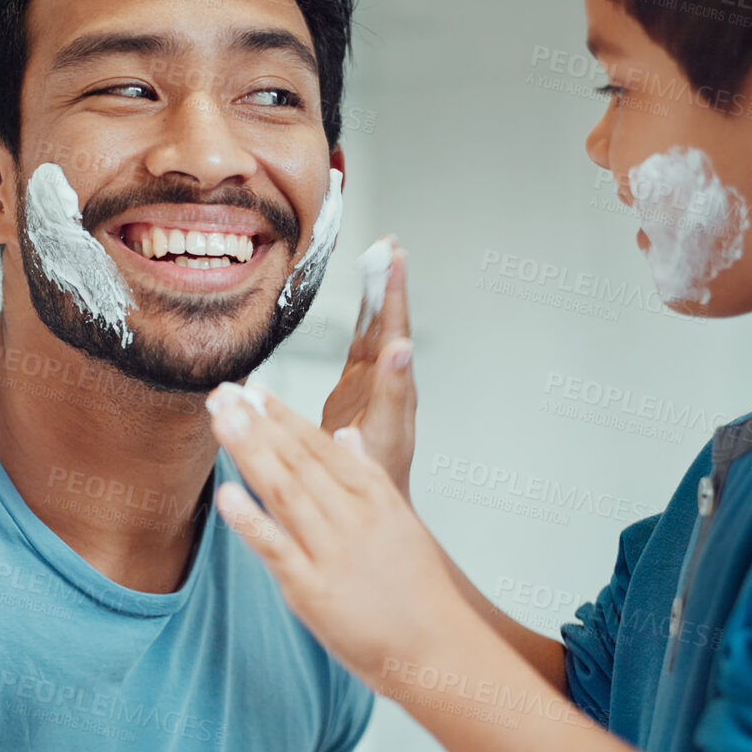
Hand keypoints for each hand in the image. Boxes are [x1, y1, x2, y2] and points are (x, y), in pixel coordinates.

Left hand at [207, 383, 467, 690]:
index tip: (254, 391)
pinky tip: (225, 494)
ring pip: (284, 491)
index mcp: (374, 496)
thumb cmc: (420, 591)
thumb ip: (369, 477)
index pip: (321, 446)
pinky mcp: (313, 590)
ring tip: (221, 421)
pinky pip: (276, 549)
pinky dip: (250, 520)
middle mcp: (353, 517)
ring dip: (249, 452)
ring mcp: (332, 552)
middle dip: (256, 423)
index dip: (284, 416)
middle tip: (222, 394)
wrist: (440, 649)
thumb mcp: (401, 522)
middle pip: (297, 460)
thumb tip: (347, 437)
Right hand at [320, 236, 415, 495]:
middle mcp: (389, 384)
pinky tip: (365, 294)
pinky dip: (364, 314)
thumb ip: (382, 403)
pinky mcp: (356, 387)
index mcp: (394, 395)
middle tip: (390, 246)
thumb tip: (390, 366)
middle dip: (390, 286)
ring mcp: (373, 382)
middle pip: (390, 325)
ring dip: (380, 292)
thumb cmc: (375, 484)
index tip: (395, 261)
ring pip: (378, 328)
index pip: (395, 340)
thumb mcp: (376, 446)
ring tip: (380, 254)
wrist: (367, 505)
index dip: (394, 300)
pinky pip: (362, 340)